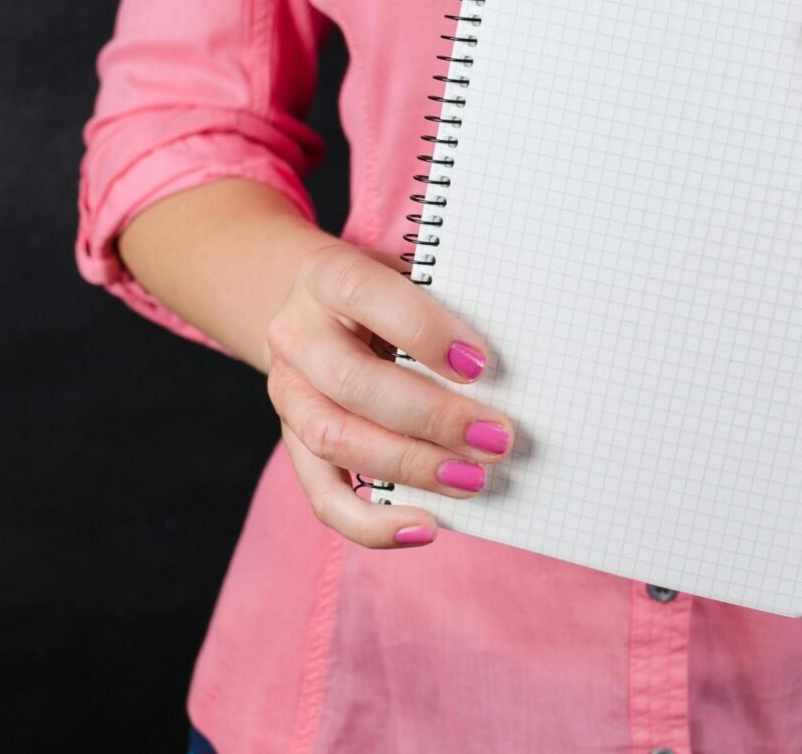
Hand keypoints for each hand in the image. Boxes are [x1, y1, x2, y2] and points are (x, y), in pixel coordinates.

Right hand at [265, 243, 512, 548]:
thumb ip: (446, 306)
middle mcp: (297, 336)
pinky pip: (324, 497)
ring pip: (336, 440)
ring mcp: (289, 394)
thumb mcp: (408, 274)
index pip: (368, 297)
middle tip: (496, 438)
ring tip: (473, 479)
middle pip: (353, 382)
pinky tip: (426, 527)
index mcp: (328, 278)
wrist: (310, 303)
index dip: (425, 332)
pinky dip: (373, 523)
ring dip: (411, 467)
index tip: (481, 365)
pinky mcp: (295, 445)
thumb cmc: (384, 292)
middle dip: (432, 416)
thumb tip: (511, 369)